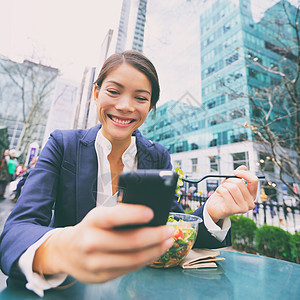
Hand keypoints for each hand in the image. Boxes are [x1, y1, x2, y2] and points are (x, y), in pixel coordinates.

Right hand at [33, 204, 174, 282]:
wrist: (65, 251)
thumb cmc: (90, 228)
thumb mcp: (99, 215)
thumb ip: (120, 212)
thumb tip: (148, 211)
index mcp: (92, 221)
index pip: (114, 216)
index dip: (134, 214)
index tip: (152, 213)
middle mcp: (91, 242)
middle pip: (131, 241)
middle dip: (156, 236)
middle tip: (170, 230)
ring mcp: (95, 263)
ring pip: (134, 258)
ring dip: (156, 250)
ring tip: (167, 241)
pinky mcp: (101, 277)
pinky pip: (130, 269)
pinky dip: (146, 260)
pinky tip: (155, 252)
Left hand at [205, 165, 257, 222]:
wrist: (215, 207)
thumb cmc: (224, 195)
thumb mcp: (232, 183)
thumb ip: (238, 176)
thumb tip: (243, 167)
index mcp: (252, 195)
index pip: (254, 180)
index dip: (244, 174)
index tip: (235, 172)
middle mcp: (250, 203)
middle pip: (240, 183)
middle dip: (229, 180)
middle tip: (224, 183)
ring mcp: (242, 209)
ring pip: (232, 188)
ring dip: (224, 185)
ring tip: (221, 188)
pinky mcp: (232, 210)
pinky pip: (225, 192)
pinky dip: (219, 189)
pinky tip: (218, 193)